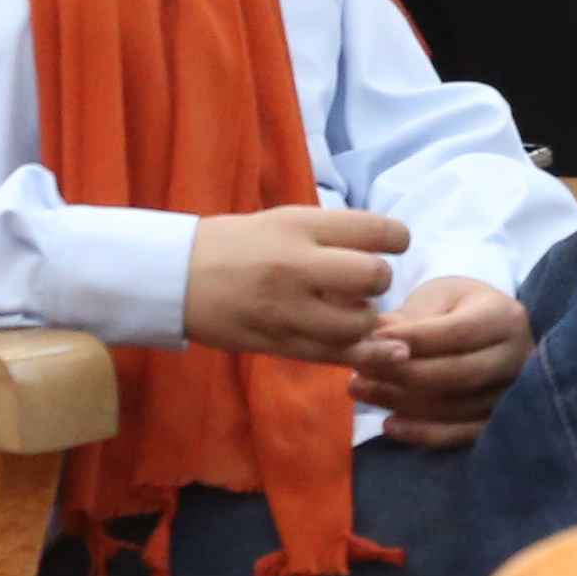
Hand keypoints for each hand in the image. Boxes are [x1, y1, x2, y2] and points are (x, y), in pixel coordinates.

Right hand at [183, 204, 405, 365]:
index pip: (374, 230)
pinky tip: (371, 348)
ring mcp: (288, 310)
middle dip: (380, 281)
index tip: (394, 244)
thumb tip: (383, 248)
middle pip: (373, 276)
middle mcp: (297, 266)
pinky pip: (336, 356)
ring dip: (368, 320)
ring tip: (352, 312)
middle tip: (365, 283)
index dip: (398, 238)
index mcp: (300, 226)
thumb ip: (332, 234)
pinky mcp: (281, 345)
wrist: (179, 278)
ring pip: (359, 324)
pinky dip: (361, 353)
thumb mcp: (284, 220)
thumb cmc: (238, 243)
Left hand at [347, 274, 528, 446]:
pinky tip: (389, 426)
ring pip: (455, 408)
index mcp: (505, 317)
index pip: (457, 333)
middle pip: (456, 374)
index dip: (412, 339)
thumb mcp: (438, 298)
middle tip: (359, 372)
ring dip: (402, 404)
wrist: (490, 330)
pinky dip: (424, 435)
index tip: (370, 341)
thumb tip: (370, 338)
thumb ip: (408, 318)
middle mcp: (517, 357)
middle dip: (402, 375)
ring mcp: (512, 395)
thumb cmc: (459, 307)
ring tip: (360, 391)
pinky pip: (461, 436)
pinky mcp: (499, 423)